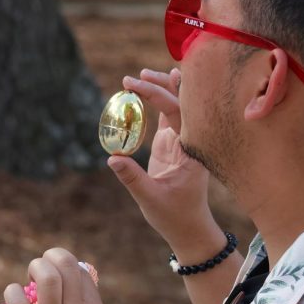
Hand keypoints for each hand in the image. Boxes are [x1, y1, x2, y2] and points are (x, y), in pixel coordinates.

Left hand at [5, 247, 107, 303]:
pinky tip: (12, 297)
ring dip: (34, 269)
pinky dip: (12, 291)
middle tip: (38, 267)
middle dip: (49, 258)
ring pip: (46, 278)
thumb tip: (74, 282)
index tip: (53, 274)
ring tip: (27, 278)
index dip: (66, 265)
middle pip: (66, 267)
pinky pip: (18, 303)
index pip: (81, 273)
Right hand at [107, 68, 217, 252]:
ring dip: (161, 89)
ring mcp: (182, 140)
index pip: (176, 112)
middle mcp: (190, 140)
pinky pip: (167, 116)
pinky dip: (158, 102)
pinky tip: (148, 87)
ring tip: (141, 75)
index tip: (134, 84)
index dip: (155, 94)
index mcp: (191, 149)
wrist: (189, 227)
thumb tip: (112, 158)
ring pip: (175, 106)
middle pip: (180, 102)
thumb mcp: (151, 199)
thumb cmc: (175, 216)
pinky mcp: (172, 144)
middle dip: (161, 84)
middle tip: (137, 75)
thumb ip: (132, 179)